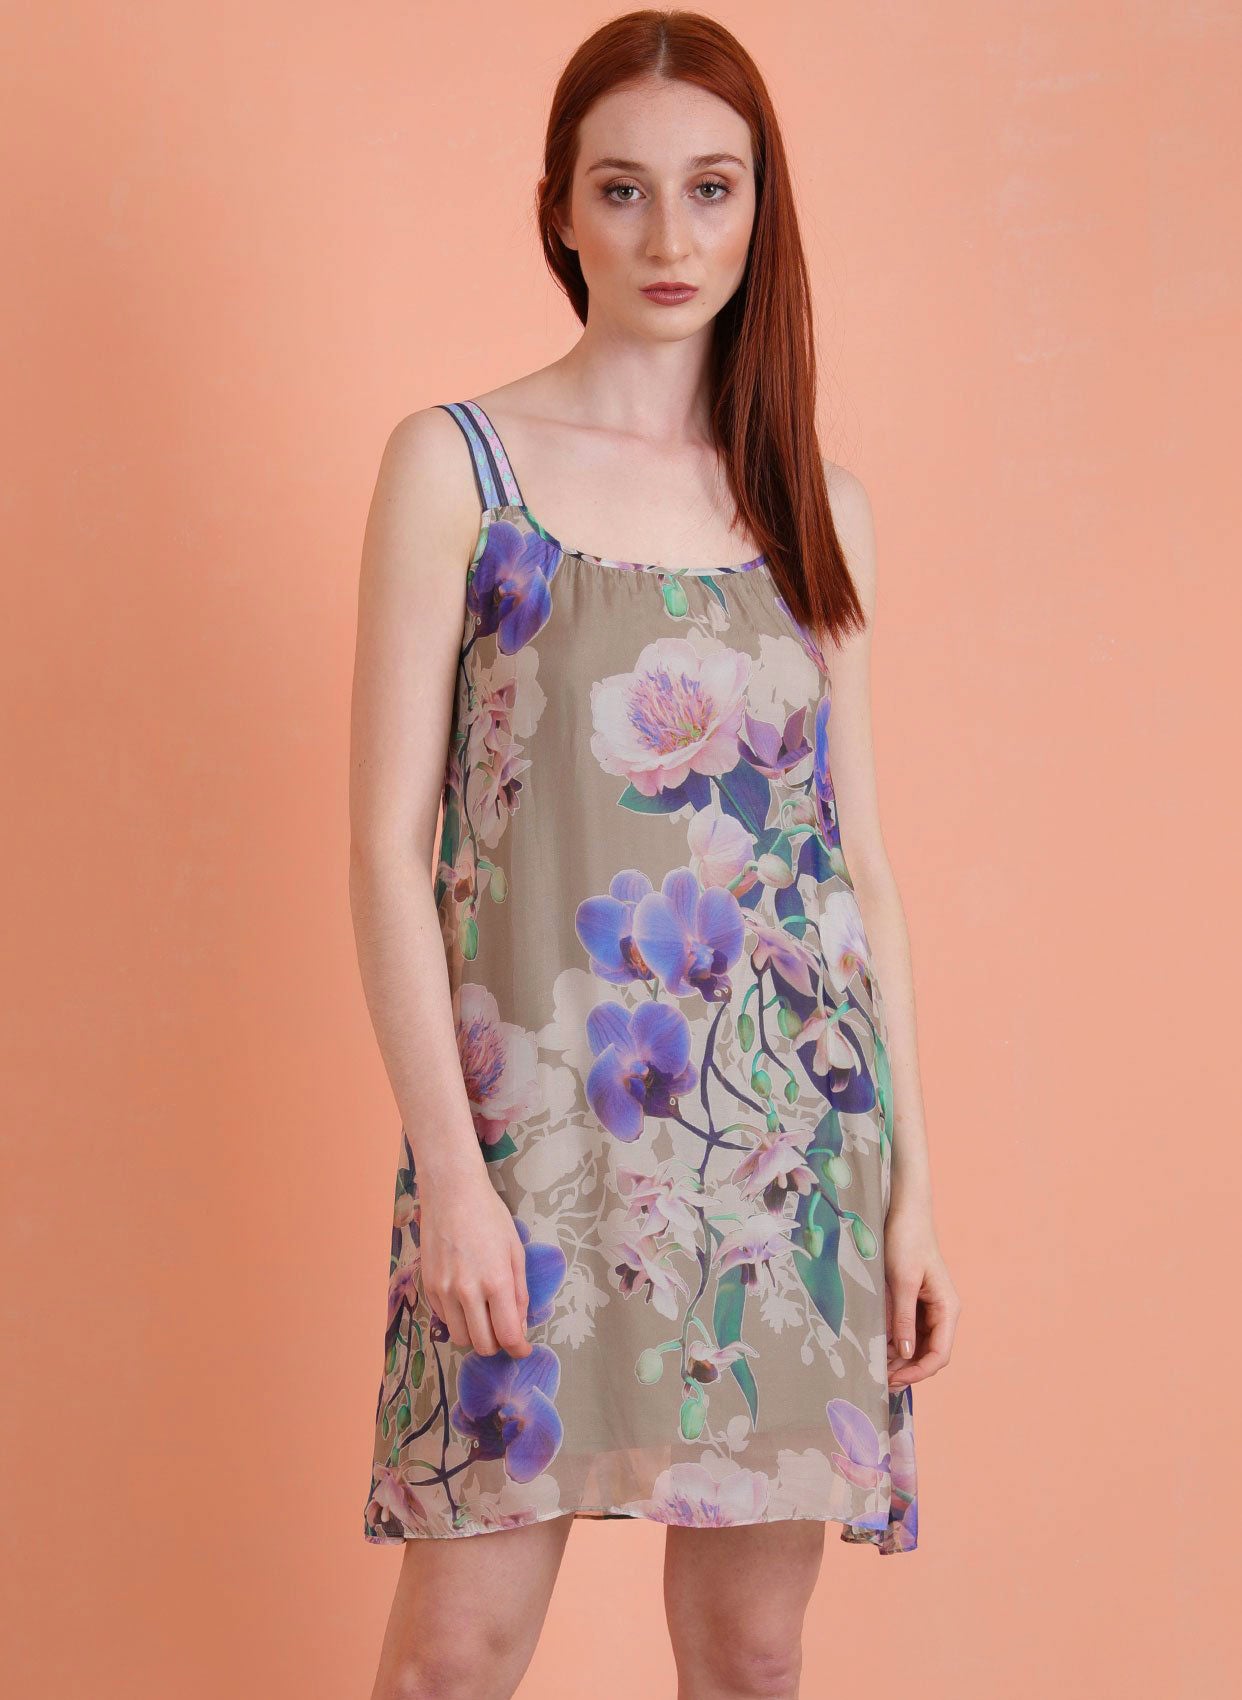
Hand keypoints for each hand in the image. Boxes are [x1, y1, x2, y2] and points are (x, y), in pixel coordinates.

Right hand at [418, 1165, 532, 1357]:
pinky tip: (465, 1300)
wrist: (451, 1192)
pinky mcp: (427, 1285)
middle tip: (504, 1331)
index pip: (507, 1336)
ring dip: (475, 1335)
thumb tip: (518, 1326)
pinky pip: (443, 1319)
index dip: (518, 1349)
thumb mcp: (515, 1250)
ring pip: (460, 1337)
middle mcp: (467, 1291)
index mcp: (496, 1281)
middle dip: (497, 1345)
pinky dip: (457, 1319)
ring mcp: (443, 1290)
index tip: (522, 1349)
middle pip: (482, 1345)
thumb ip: (518, 1293)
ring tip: (484, 1317)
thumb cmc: (489, 1216)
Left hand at [884, 1203, 960, 1387]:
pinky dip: (895, 1343)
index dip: (918, 1372)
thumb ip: (904, 1318)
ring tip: (875, 1367)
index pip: (939, 1354)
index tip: (893, 1380)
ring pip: (918, 1345)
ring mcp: (928, 1308)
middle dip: (907, 1370)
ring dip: (900, 1359)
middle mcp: (942, 1312)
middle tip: (879, 1380)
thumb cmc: (906, 1240)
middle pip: (929, 1354)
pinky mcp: (915, 1302)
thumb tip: (905, 1354)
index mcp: (947, 1308)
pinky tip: (878, 1348)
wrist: (904, 1211)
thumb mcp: (902, 1280)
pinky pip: (908, 1331)